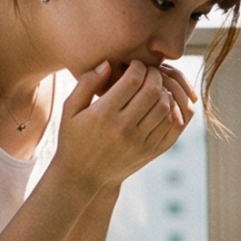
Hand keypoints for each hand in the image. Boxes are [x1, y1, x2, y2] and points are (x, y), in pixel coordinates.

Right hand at [48, 60, 195, 193]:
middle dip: (154, 75)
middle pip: (153, 91)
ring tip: (155, 86)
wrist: (82, 177)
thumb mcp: (70, 110)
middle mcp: (123, 128)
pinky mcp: (150, 152)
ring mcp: (139, 142)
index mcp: (103, 114)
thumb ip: (86, 84)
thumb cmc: (73, 138)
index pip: (133, 80)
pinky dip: (171, 110)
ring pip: (165, 108)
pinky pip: (170, 126)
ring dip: (164, 92)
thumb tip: (108, 63)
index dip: (138, 66)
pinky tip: (160, 104)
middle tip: (149, 72)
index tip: (135, 64)